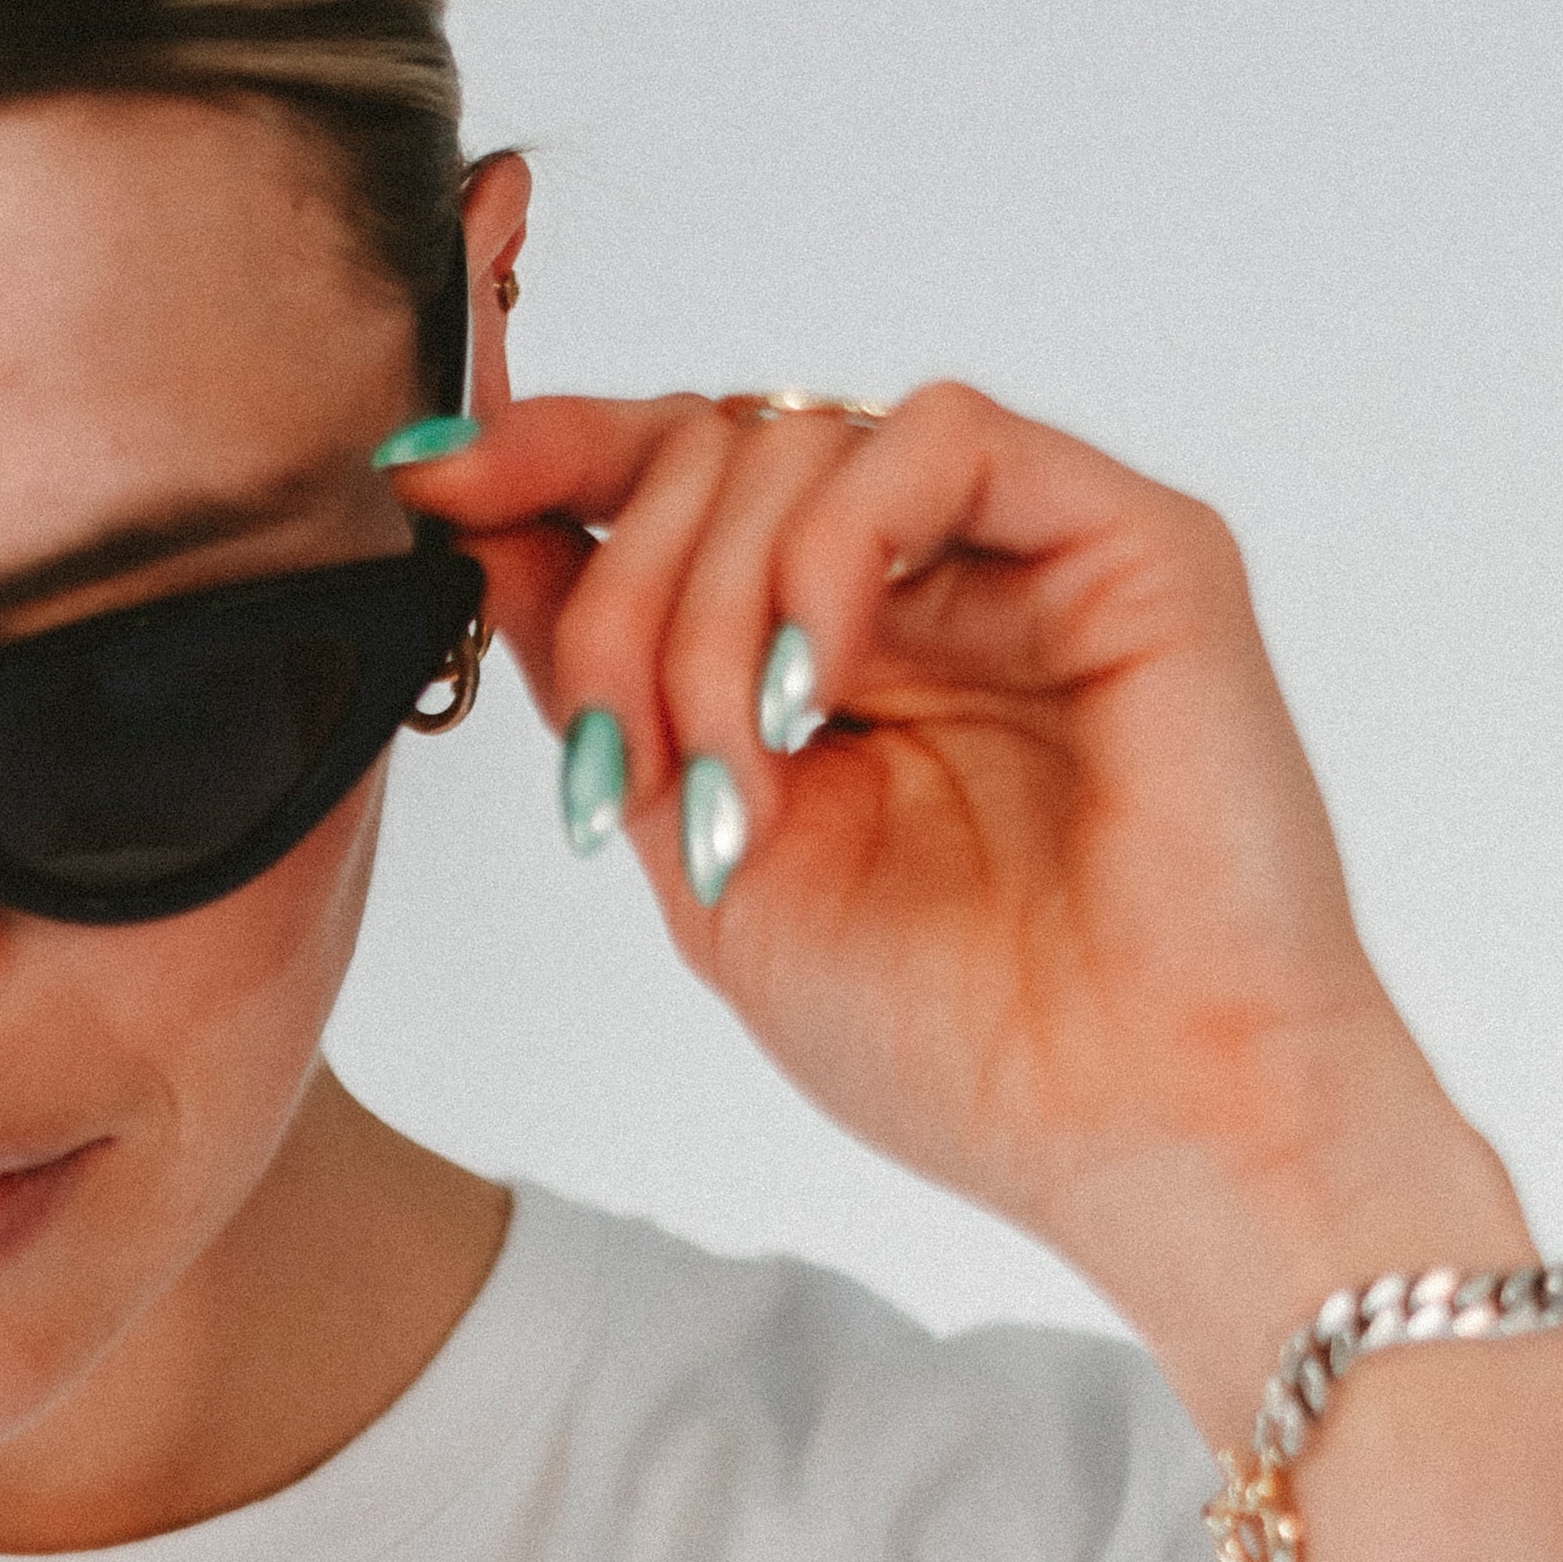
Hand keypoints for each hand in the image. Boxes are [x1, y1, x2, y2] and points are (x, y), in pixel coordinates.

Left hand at [452, 382, 1518, 1419]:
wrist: (1136, 1125)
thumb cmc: (955, 1040)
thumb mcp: (709, 868)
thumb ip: (606, 696)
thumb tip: (474, 530)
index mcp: (824, 659)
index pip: (662, 491)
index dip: (541, 465)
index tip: (426, 484)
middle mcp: (920, 585)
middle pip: (703, 453)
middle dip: (623, 596)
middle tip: (633, 757)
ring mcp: (1021, 554)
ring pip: (797, 437)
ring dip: (715, 602)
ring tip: (744, 769)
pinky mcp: (1126, 539)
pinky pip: (936, 435)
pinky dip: (835, 540)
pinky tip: (819, 680)